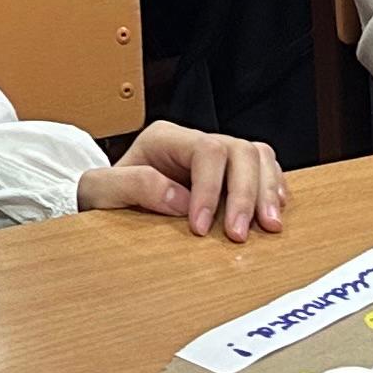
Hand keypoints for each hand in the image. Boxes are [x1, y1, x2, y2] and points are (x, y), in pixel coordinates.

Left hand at [77, 122, 287, 241]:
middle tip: (239, 234)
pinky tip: (272, 211)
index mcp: (165, 138)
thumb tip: (179, 199)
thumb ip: (131, 186)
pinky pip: (263, 169)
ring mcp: (215, 156)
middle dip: (245, 194)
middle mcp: (194, 142)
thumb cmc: (102, 194)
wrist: (106, 201)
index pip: (205, 151)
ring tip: (269, 225)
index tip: (201, 227)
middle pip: (239, 151)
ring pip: (257, 156)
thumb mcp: (99, 190)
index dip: (211, 189)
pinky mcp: (229, 174)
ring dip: (266, 191)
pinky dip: (272, 189)